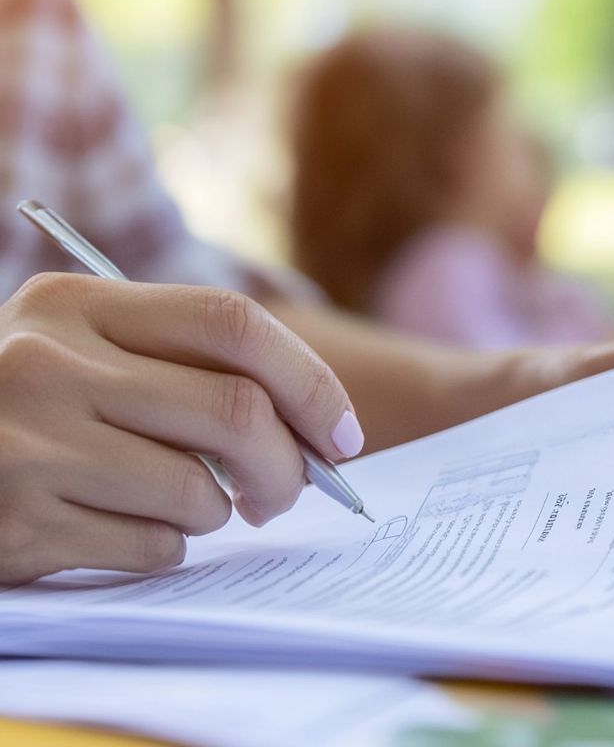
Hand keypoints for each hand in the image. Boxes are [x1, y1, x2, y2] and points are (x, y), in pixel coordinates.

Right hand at [0, 274, 360, 584]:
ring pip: (199, 491)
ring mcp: (27, 444)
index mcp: (76, 304)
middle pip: (234, 412)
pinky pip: (152, 546)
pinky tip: (128, 528)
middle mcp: (47, 363)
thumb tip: (321, 430)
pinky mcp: (18, 521)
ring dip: (220, 512)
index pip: (233, 324)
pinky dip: (169, 548)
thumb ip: (188, 365)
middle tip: (290, 491)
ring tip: (191, 505)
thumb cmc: (29, 404)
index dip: (310, 381)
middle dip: (289, 465)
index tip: (343, 433)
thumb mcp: (86, 349)